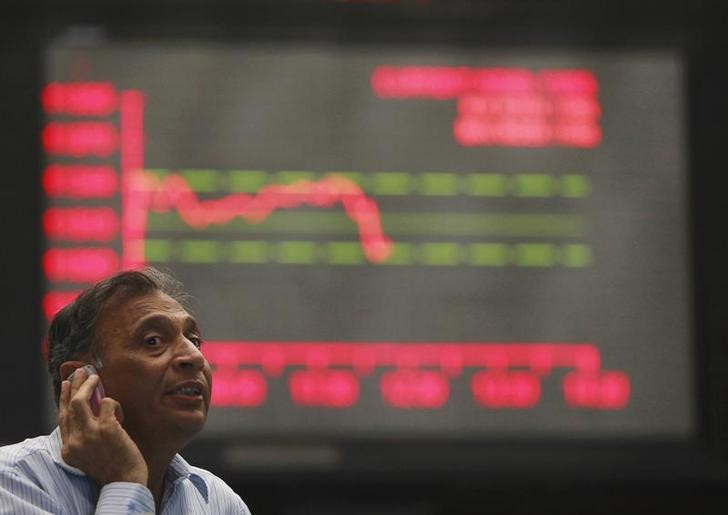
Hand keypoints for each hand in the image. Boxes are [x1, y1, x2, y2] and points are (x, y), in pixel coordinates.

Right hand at [58, 367, 148, 486]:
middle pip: (70, 406)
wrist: (125, 481)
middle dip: (75, 386)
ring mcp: (90, 434)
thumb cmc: (112, 467)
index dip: (63, 399)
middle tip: (82, 373)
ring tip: (96, 378)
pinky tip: (119, 412)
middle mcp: (75, 441)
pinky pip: (108, 404)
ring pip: (82, 401)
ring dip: (89, 386)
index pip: (62, 418)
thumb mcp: (87, 455)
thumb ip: (83, 436)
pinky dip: (114, 403)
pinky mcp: (107, 429)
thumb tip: (90, 408)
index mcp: (68, 450)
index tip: (66, 385)